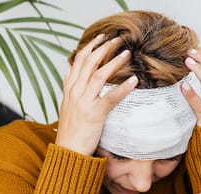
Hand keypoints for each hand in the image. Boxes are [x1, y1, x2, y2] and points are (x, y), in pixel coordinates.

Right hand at [55, 35, 137, 154]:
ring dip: (114, 62)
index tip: (102, 37)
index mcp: (70, 88)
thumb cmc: (72, 128)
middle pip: (90, 63)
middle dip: (104, 48)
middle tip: (118, 39)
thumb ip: (71, 85)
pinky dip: (122, 88)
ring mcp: (84, 101)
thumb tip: (72, 68)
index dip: (91, 46)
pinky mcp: (94, 113)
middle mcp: (75, 91)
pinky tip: (133, 80)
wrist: (68, 150)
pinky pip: (110, 97)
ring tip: (127, 53)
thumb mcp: (67, 103)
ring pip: (99, 75)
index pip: (79, 60)